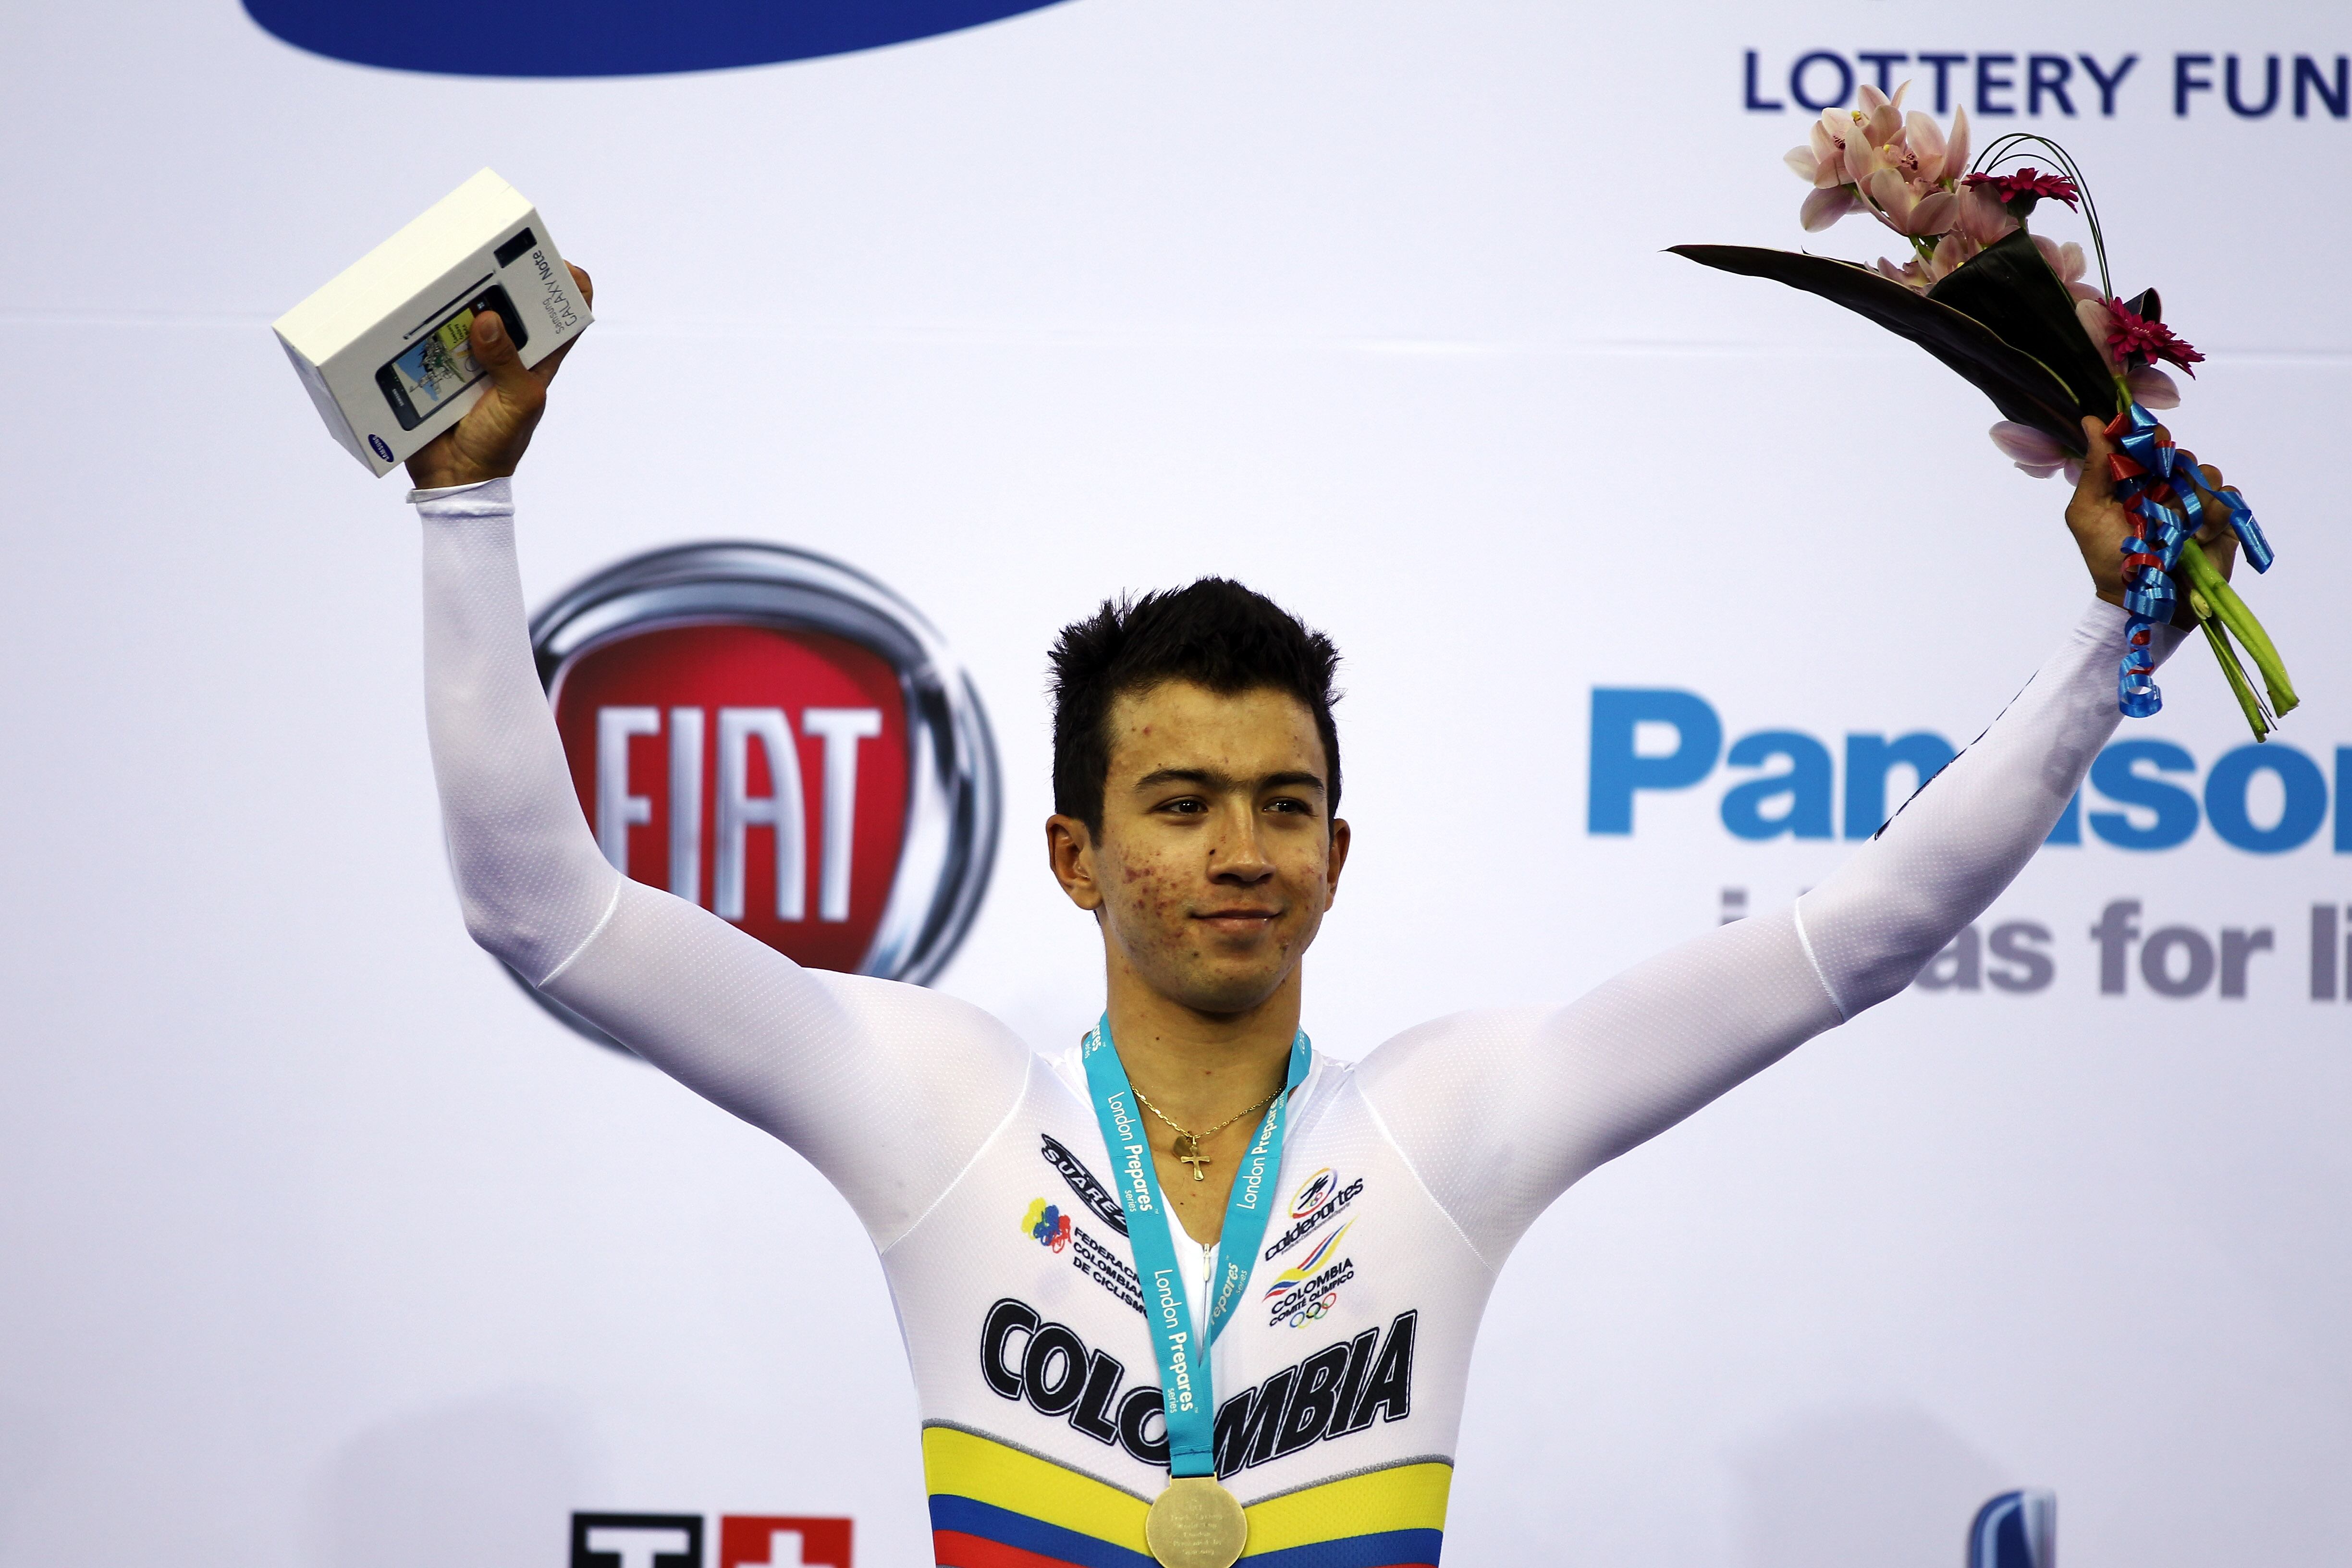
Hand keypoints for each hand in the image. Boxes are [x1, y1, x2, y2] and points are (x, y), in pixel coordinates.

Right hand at [404, 263, 592, 489]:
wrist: (456, 476)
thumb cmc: (500, 443)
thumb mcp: (517, 401)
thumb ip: (507, 362)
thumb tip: (488, 319)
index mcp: (539, 360)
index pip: (566, 317)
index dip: (569, 287)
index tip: (555, 263)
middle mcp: (508, 352)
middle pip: (512, 304)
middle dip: (502, 280)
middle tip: (485, 259)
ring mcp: (474, 357)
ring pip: (469, 315)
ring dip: (458, 300)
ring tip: (447, 279)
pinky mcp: (443, 364)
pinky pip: (434, 336)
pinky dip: (426, 324)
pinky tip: (416, 308)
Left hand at [2065, 414, 2238, 625]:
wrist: (2143, 601)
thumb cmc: (2109, 559)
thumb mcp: (2088, 513)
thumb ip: (2094, 468)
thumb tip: (2092, 422)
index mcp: (2132, 480)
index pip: (2145, 443)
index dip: (2147, 435)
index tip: (2146, 440)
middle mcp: (2164, 487)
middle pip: (2179, 453)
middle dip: (2172, 463)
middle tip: (2162, 484)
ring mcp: (2193, 502)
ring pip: (2205, 472)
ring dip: (2191, 497)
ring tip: (2175, 528)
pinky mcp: (2220, 520)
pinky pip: (2228, 497)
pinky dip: (2214, 514)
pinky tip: (2197, 538)